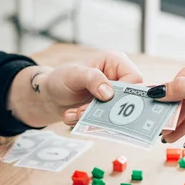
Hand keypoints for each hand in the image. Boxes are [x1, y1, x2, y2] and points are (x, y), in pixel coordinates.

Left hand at [8, 50, 142, 127]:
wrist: (49, 96)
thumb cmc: (61, 79)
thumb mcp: (74, 74)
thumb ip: (92, 79)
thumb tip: (108, 93)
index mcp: (116, 62)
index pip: (134, 78)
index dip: (124, 92)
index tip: (104, 99)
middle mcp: (118, 78)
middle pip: (127, 99)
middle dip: (104, 108)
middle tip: (82, 110)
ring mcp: (113, 96)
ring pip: (116, 113)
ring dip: (93, 117)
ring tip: (73, 113)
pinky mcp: (105, 110)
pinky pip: (105, 121)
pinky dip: (88, 122)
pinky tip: (72, 116)